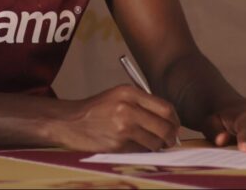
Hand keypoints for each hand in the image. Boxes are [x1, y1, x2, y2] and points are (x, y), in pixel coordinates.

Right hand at [50, 85, 180, 152]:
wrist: (69, 121)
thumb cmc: (97, 109)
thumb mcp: (118, 96)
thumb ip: (143, 103)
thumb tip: (169, 120)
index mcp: (129, 93)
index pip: (165, 108)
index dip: (175, 119)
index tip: (175, 125)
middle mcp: (127, 109)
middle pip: (164, 127)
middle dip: (171, 136)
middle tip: (170, 140)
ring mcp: (122, 128)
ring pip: (155, 142)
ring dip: (156, 145)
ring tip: (147, 142)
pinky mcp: (117, 145)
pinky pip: (140, 151)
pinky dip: (140, 151)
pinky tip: (130, 144)